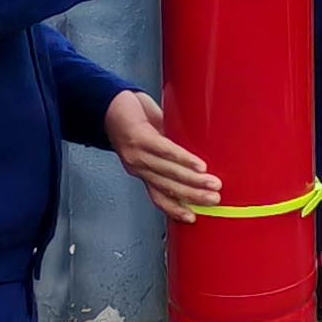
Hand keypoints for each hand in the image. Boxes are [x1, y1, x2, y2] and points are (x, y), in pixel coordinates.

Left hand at [104, 92, 222, 219]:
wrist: (108, 103)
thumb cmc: (133, 121)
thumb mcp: (154, 142)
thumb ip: (172, 153)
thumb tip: (199, 159)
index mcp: (143, 171)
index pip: (158, 197)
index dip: (175, 210)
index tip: (192, 218)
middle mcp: (138, 167)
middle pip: (167, 188)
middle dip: (193, 196)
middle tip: (213, 200)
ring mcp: (137, 154)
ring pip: (168, 173)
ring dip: (193, 181)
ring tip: (212, 184)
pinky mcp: (139, 138)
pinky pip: (165, 151)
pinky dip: (183, 159)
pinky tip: (198, 165)